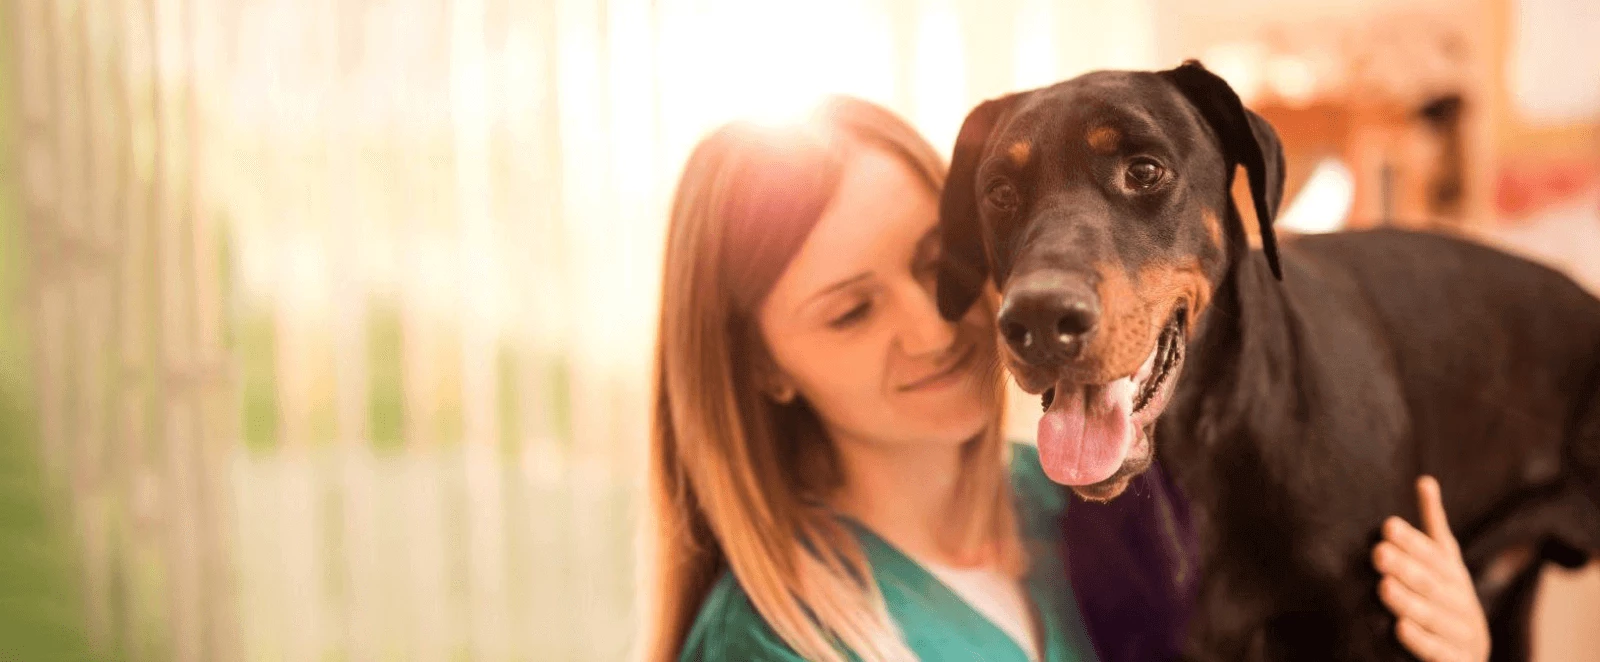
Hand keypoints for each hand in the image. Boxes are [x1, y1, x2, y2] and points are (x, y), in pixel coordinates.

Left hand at [1371, 476, 1489, 661]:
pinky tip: (1399, 628)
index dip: (1413, 541)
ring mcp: (1463, 634)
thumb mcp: (1444, 564)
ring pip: (1435, 617)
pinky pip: (1439, 652)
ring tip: (1383, 587)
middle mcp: (1463, 603)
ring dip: (1409, 602)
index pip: (1435, 556)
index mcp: (1456, 577)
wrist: (1467, 657)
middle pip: (1433, 584)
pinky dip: (1421, 640)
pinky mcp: (1458, 661)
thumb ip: (1433, 526)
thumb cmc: (1447, 603)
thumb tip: (1425, 479)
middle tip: (1378, 553)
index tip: (1387, 526)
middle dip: (1406, 567)